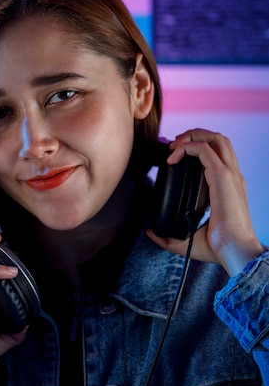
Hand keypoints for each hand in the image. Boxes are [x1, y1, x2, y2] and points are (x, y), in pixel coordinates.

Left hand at [147, 129, 264, 275]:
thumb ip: (169, 237)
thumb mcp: (188, 240)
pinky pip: (204, 149)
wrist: (234, 250)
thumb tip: (151, 233)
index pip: (218, 154)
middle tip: (173, 146)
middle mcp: (231, 176)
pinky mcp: (222, 176)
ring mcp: (229, 174)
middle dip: (194, 135)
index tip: (176, 157)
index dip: (197, 148)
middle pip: (218, 139)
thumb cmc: (219, 247)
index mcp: (228, 186)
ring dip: (192, 136)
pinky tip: (173, 158)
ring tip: (174, 146)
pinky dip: (187, 148)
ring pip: (214, 138)